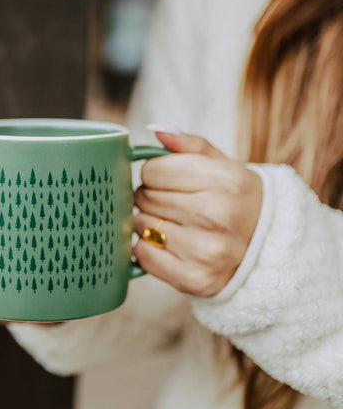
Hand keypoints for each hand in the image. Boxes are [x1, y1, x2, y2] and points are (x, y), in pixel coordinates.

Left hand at [133, 131, 262, 296]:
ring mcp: (206, 251)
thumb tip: (156, 129)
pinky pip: (143, 255)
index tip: (167, 179)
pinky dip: (146, 248)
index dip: (154, 173)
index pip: (153, 170)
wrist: (266, 250)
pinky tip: (167, 245)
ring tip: (170, 223)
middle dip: (150, 196)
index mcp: (227, 181)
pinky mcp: (194, 279)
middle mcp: (218, 216)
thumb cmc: (236, 201)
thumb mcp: (224, 166)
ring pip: (141, 225)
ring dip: (147, 222)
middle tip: (169, 203)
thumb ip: (190, 145)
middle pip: (146, 197)